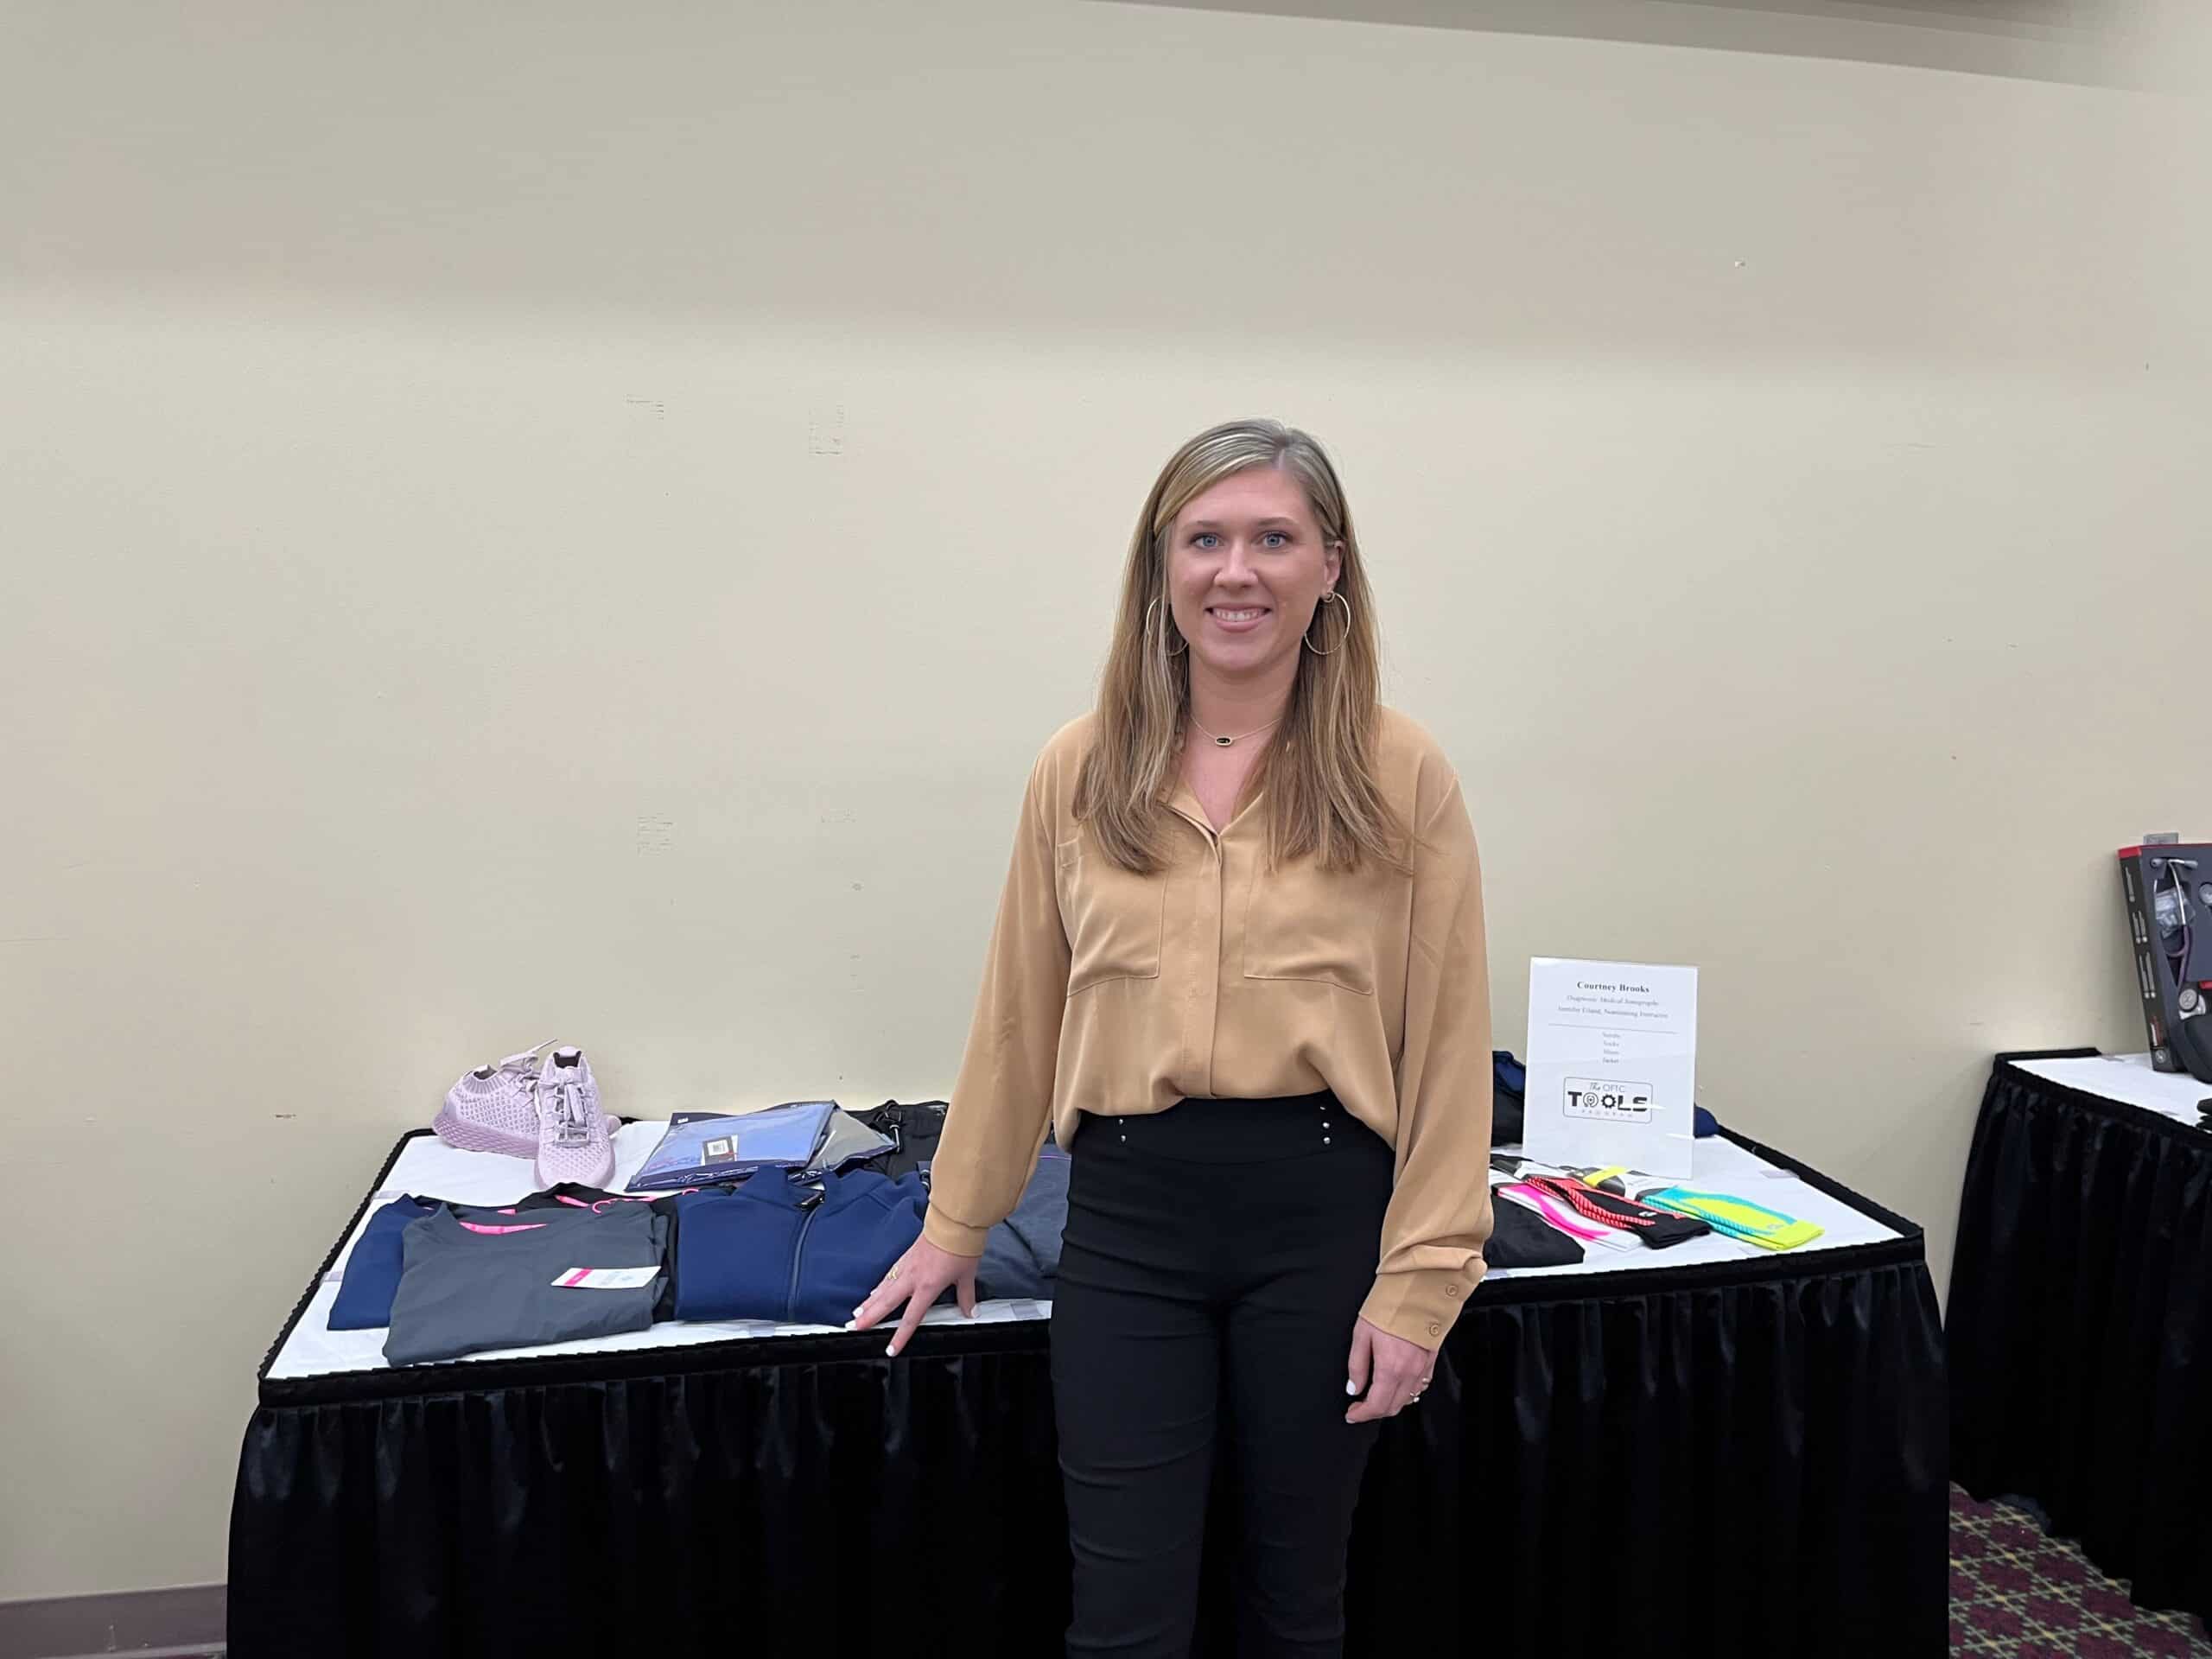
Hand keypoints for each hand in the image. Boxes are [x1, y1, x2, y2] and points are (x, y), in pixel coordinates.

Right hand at [851, 1236, 979, 1356]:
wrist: (954, 1223)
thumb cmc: (960, 1248)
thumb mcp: (966, 1276)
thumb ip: (966, 1297)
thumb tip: (971, 1311)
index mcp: (927, 1287)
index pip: (911, 1318)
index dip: (900, 1336)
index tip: (890, 1349)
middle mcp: (913, 1278)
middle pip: (886, 1303)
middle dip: (869, 1317)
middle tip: (854, 1328)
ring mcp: (907, 1266)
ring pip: (883, 1289)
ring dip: (869, 1303)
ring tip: (857, 1314)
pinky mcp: (906, 1256)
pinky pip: (889, 1275)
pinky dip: (880, 1286)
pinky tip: (874, 1291)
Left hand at [1344, 1316, 1433, 1423]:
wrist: (1419, 1288)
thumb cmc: (1389, 1306)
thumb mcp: (1362, 1334)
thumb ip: (1357, 1365)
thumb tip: (1353, 1388)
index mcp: (1390, 1368)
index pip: (1376, 1405)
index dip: (1361, 1414)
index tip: (1351, 1414)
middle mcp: (1409, 1373)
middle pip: (1393, 1407)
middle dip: (1374, 1412)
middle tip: (1359, 1406)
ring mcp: (1423, 1368)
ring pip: (1407, 1400)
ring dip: (1390, 1403)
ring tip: (1375, 1395)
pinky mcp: (1430, 1361)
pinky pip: (1419, 1387)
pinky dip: (1405, 1393)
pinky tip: (1395, 1385)